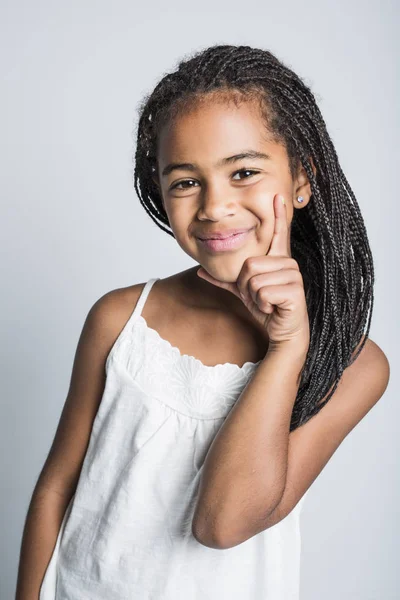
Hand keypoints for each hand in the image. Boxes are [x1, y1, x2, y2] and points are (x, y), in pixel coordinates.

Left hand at [197, 193, 309, 350]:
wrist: (282, 332)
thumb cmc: (267, 309)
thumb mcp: (242, 293)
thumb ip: (224, 280)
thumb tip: (200, 270)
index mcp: (277, 260)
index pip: (278, 233)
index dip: (277, 215)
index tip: (278, 195)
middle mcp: (287, 263)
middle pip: (248, 264)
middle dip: (245, 286)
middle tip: (259, 297)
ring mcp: (293, 275)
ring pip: (253, 280)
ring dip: (254, 297)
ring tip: (268, 302)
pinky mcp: (295, 290)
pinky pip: (262, 293)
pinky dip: (262, 305)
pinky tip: (274, 309)